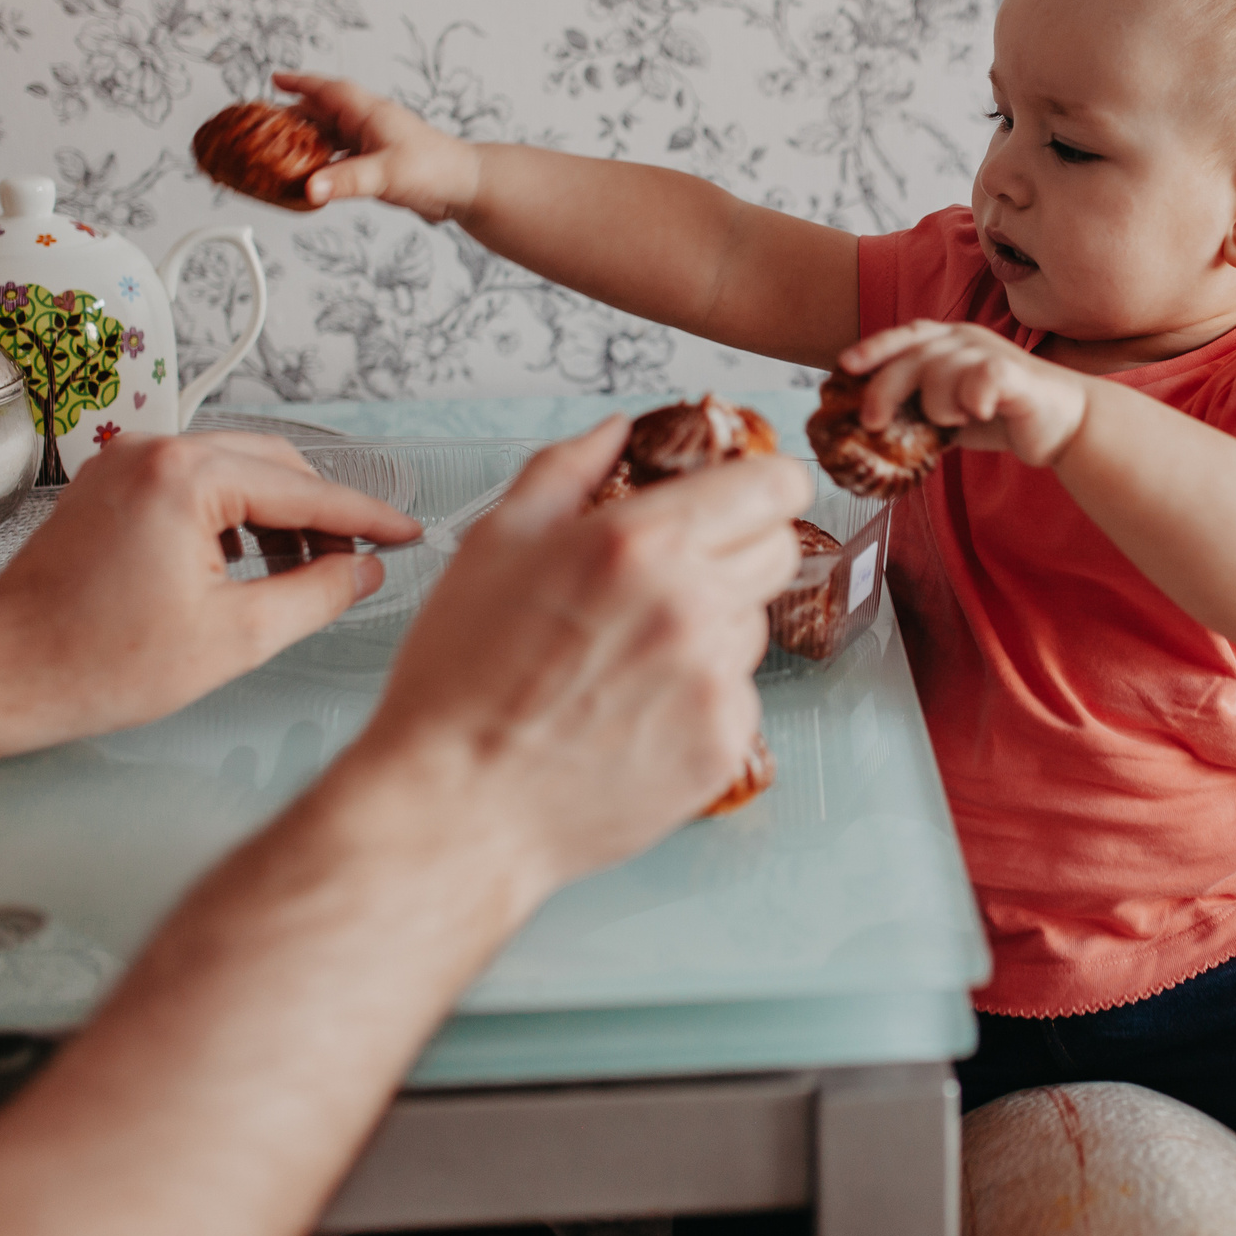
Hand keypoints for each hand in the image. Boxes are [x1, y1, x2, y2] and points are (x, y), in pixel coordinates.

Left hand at [0, 433, 421, 742]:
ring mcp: (124, 462)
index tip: (408, 533)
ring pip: (235, 470)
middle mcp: (154, 451)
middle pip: (274, 466)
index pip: (307, 492)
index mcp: (189, 477)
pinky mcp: (108, 485)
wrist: (2, 673)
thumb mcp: (238, 636)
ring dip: (277, 515)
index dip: (367, 519)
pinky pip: (194, 482)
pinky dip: (232, 515)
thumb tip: (364, 570)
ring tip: (298, 573)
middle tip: (352, 566)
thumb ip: (319, 594)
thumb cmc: (100, 661)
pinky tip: (243, 564)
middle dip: (321, 516)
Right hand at [270, 71, 482, 223]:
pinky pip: (342, 159)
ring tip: (282, 151)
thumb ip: (346, 180)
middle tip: (267, 124)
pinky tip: (313, 177)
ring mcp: (374, 144)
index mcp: (369, 113)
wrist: (466, 189)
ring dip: (309, 142)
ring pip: (332, 137)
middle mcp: (369, 124)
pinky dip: (325, 165)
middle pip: (324, 113)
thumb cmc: (436, 169)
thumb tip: (309, 187)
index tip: (276, 79)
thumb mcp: (384, 174)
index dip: (301, 83)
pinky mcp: (378, 165)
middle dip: (296, 116)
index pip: (329, 90)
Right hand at [350, 416, 807, 895]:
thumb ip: (566, 469)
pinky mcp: (722, 745)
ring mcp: (714, 681)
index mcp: (639, 543)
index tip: (746, 497)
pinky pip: (738, 698)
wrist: (456, 805)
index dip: (764, 485)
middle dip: (738, 550)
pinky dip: (699, 699)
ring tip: (628, 660)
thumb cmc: (461, 679)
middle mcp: (691, 606)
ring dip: (713, 629)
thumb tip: (618, 430)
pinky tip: (634, 714)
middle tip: (673, 579)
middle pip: (779, 550)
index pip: (774, 486)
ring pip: (754, 627)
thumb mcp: (493, 544)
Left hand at [839, 319, 1090, 466]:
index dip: (874, 348)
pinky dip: (972, 396)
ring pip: (941, 370)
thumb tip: (870, 425)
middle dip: (886, 387)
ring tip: (954, 421)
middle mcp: (967, 340)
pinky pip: (983, 377)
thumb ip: (917, 407)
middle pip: (914, 354)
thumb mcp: (950, 408)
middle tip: (872, 421)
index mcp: (950, 342)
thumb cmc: (1004, 414)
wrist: (1065, 423)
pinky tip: (977, 412)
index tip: (846, 366)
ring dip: (937, 404)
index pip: (905, 336)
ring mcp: (992, 353)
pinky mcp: (1016, 374)